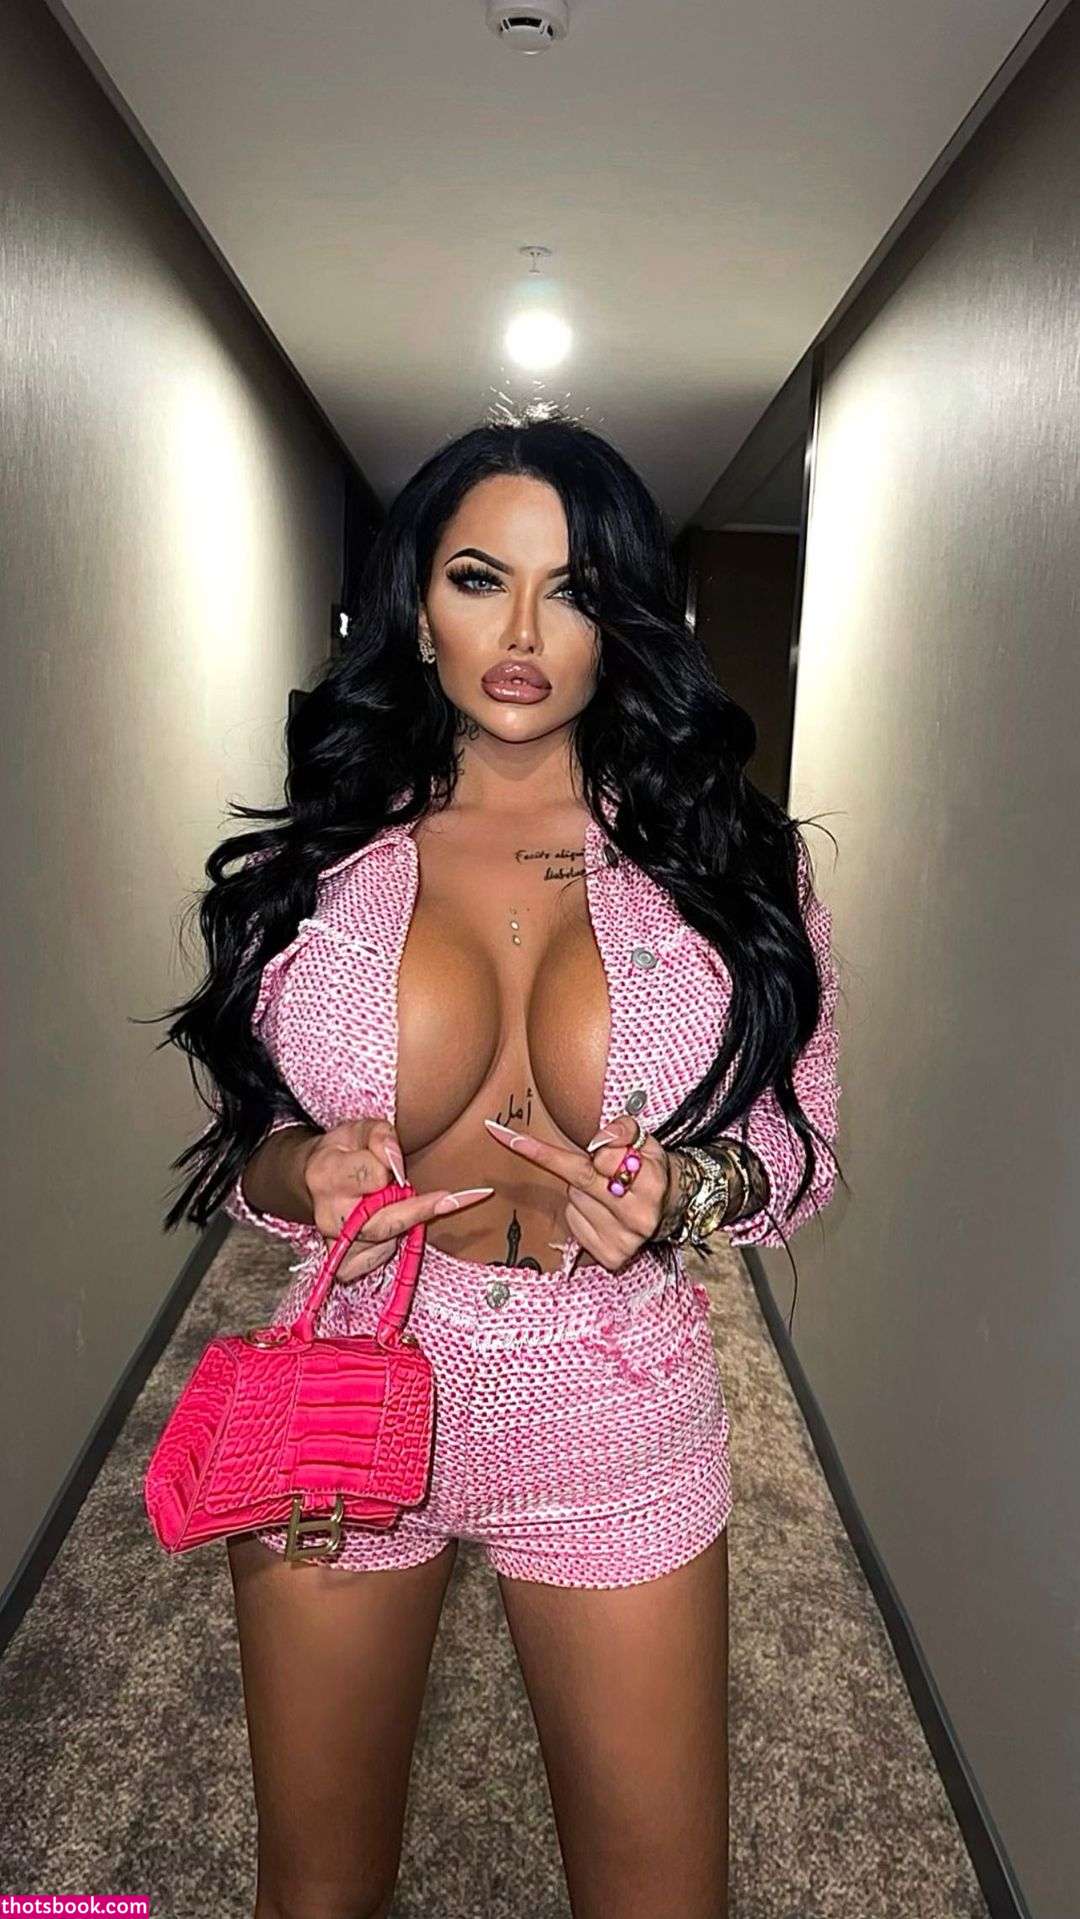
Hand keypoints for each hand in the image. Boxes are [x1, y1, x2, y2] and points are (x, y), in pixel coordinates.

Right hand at [302, 1117, 492, 1282]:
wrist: (316, 1181)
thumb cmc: (345, 1151)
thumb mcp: (360, 1129)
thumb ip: (382, 1136)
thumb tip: (396, 1162)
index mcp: (327, 1175)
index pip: (373, 1177)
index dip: (391, 1169)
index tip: (400, 1168)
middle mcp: (328, 1214)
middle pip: (384, 1222)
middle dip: (417, 1209)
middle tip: (446, 1199)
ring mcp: (334, 1244)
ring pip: (386, 1244)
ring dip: (404, 1226)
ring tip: (398, 1207)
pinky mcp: (344, 1264)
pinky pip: (379, 1261)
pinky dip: (391, 1247)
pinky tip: (390, 1231)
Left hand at [484, 1113, 676, 1273]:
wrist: (672, 1206)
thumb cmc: (649, 1168)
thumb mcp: (644, 1140)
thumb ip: (622, 1129)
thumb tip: (597, 1142)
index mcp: (652, 1183)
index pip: (602, 1157)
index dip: (574, 1145)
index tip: (508, 1136)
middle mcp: (640, 1216)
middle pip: (580, 1179)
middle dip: (581, 1166)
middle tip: (600, 1168)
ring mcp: (625, 1241)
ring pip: (573, 1201)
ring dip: (581, 1190)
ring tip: (606, 1191)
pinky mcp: (611, 1257)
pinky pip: (573, 1224)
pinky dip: (579, 1213)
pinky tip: (600, 1211)